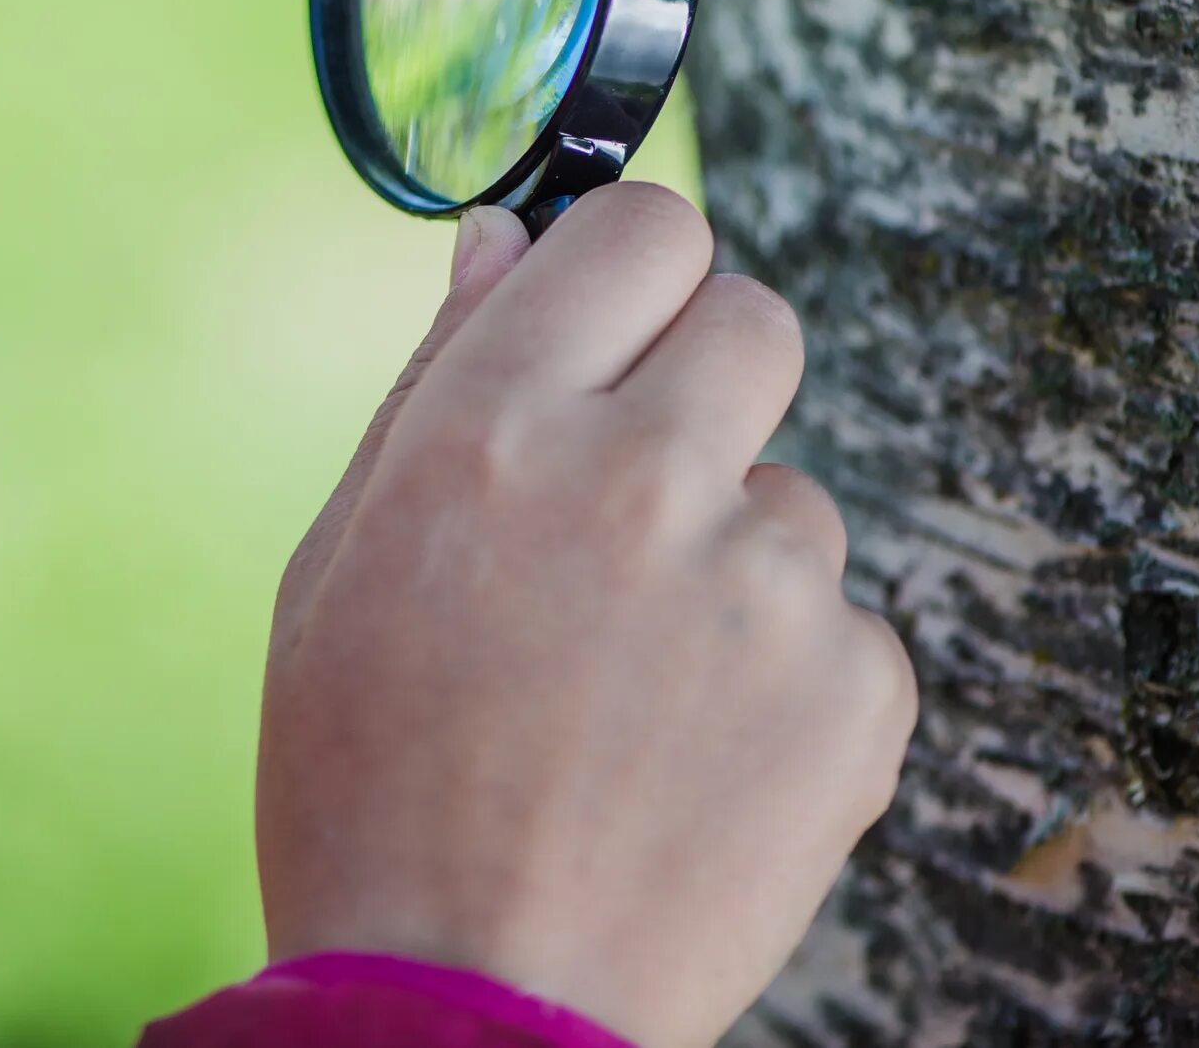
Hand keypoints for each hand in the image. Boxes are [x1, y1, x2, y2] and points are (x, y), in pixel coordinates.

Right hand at [257, 183, 915, 1047]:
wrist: (463, 1011)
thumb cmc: (370, 787)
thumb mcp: (342, 565)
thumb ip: (439, 382)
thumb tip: (502, 240)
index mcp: (498, 426)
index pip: (644, 228)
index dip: (633, 271)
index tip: (618, 322)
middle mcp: (644, 477)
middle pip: (754, 321)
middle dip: (702, 385)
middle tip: (634, 500)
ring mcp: (766, 588)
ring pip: (792, 496)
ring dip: (731, 560)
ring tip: (632, 695)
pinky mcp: (857, 692)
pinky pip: (840, 626)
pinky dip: (783, 681)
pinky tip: (691, 762)